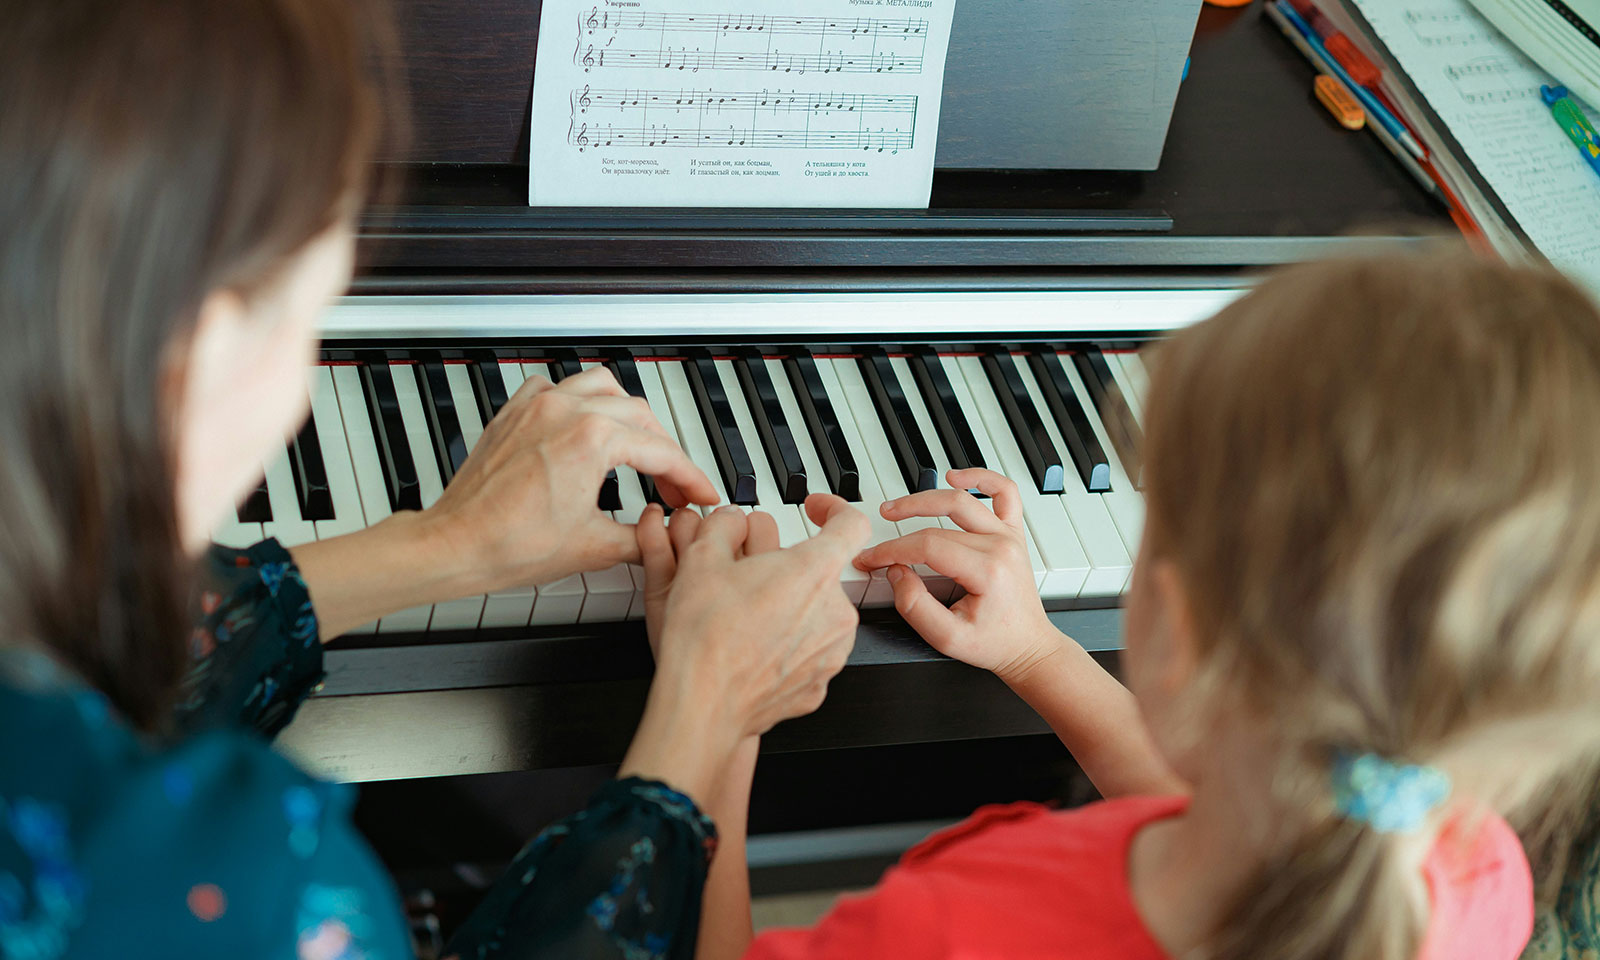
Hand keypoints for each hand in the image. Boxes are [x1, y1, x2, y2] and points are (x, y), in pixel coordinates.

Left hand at [420, 366, 718, 593]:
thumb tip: (662, 535)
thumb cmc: (509, 544)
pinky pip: (557, 388)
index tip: (701, 494)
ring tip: (640, 446)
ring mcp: (536, 406)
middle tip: (675, 488)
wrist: (456, 544)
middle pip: (639, 416)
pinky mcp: (514, 412)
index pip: (661, 453)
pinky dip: (580, 402)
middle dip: (665, 452)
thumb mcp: (594, 548)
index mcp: (591, 439)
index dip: (691, 478)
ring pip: (601, 387)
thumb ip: (642, 538)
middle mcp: (565, 411)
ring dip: (628, 415)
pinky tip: (585, 426)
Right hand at [640, 496, 868, 739]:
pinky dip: (787, 645)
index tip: (817, 510)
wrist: (703, 703)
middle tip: (749, 579)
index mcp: (815, 572)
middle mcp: (835, 612)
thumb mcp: (702, 558)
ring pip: (818, 613)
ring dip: (790, 609)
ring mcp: (832, 651)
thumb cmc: (705, 637)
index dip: (833, 509)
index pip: (852, 524)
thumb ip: (725, 526)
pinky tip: (754, 650)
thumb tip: (731, 521)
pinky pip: (810, 651)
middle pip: (823, 573)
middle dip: (790, 570)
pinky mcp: (820, 683)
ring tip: (747, 620)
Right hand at [852, 468, 1061, 682]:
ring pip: (963, 499)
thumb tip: (896, 573)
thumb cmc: (994, 643)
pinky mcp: (1012, 532)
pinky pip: (1004, 492)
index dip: (891, 550)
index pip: (927, 547)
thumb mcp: (947, 639)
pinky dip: (981, 478)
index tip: (870, 559)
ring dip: (926, 498)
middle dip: (898, 530)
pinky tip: (956, 476)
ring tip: (898, 507)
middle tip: (874, 536)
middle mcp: (1000, 546)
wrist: (1028, 646)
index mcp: (987, 570)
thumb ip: (915, 607)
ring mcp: (1008, 535)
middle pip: (939, 523)